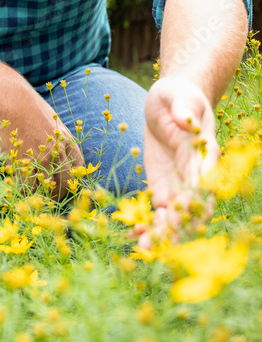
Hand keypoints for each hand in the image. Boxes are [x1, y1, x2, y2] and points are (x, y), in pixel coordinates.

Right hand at [0, 93, 83, 197]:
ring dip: (40, 195)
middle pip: (64, 183)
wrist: (11, 101)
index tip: (63, 187)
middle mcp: (58, 152)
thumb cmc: (29, 108)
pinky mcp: (24, 163)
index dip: (71, 182)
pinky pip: (26, 186)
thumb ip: (59, 141)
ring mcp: (41, 159)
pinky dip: (23, 191)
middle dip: (58, 194)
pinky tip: (18, 188)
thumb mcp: (53, 122)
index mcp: (68, 142)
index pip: (77, 170)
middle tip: (48, 197)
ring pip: (46, 188)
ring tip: (33, 196)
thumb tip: (61, 159)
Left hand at [139, 76, 219, 245]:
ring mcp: (180, 183)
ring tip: (143, 247)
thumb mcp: (178, 94)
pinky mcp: (163, 186)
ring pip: (177, 215)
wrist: (170, 101)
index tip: (180, 212)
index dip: (194, 197)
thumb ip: (183, 107)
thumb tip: (186, 119)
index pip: (204, 178)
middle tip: (159, 240)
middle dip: (179, 226)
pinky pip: (160, 211)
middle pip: (192, 205)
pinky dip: (151, 224)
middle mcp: (196, 173)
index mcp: (204, 151)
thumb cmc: (178, 95)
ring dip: (163, 233)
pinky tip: (136, 236)